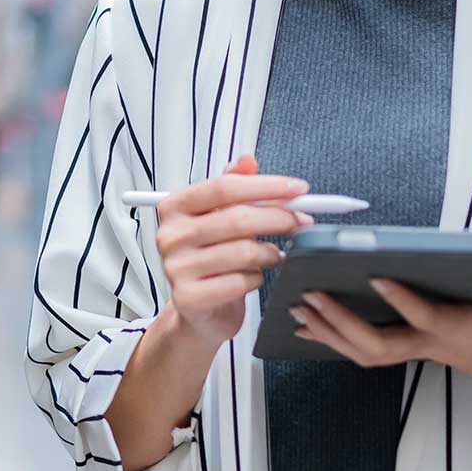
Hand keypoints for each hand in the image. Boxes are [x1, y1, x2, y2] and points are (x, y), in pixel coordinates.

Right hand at [150, 155, 314, 350]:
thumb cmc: (210, 258)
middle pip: (237, 218)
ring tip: (276, 254)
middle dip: (278, 217)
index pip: (224, 187)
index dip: (265, 186)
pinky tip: (254, 276)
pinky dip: (256, 278)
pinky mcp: (190, 297)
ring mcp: (177, 268)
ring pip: (243, 252)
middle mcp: (170, 236)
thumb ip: (233, 187)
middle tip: (300, 219)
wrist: (196, 310)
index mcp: (175, 207)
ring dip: (270, 252)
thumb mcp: (218, 217)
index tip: (297, 188)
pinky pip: (240, 282)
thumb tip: (247, 161)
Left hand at [289, 279, 471, 419]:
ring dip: (330, 331)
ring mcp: (426, 348)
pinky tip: (314, 322)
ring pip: (366, 349)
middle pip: (378, 342)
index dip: (402, 299)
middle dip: (341, 321)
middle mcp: (438, 343)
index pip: (427, 318)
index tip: (375, 275)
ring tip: (294, 308)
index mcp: (467, 334)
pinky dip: (340, 335)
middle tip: (307, 297)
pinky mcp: (422, 347)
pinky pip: (372, 346)